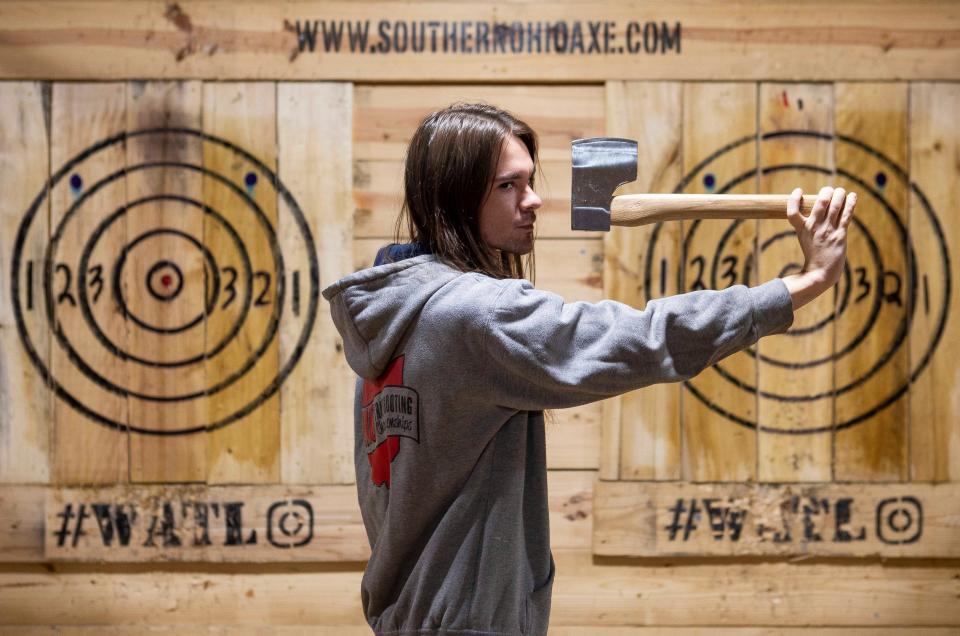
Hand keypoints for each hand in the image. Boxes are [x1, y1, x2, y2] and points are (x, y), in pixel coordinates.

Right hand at [781, 186, 856, 310]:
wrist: (821, 272)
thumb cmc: (813, 253)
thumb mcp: (804, 237)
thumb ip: (807, 223)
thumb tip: (816, 207)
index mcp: (801, 228)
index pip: (792, 210)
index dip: (793, 198)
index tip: (798, 190)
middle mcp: (814, 228)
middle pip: (820, 202)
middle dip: (826, 192)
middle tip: (829, 190)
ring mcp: (827, 231)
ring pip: (835, 206)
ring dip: (839, 194)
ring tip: (841, 191)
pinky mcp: (840, 235)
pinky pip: (847, 215)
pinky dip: (850, 203)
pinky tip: (853, 196)